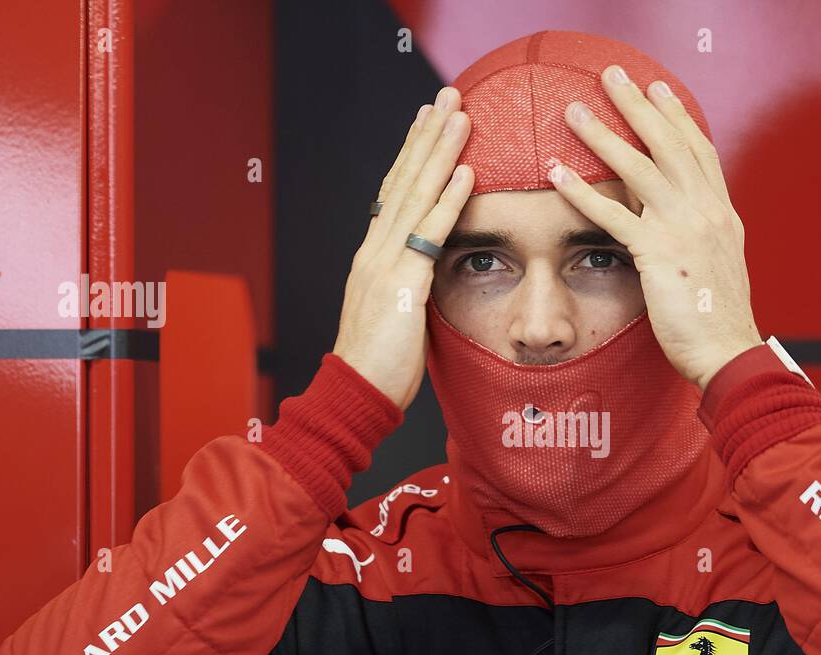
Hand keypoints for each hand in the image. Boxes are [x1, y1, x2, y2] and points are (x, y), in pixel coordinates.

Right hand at [333, 87, 473, 410]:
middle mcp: (375, 250)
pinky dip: (449, 201)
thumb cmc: (379, 364)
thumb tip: (427, 271)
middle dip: (427, 135)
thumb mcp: (396, 314)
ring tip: (461, 115)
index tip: (428, 119)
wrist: (355, 394)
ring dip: (441, 152)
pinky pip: (429, 235)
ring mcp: (385, 264)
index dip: (412, 153)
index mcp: (372, 255)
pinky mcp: (402, 285)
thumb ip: (409, 284)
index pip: (394, 192)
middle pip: (404, 180)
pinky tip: (465, 172)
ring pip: (416, 196)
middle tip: (447, 95)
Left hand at [548, 65, 761, 391]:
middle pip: (668, 144)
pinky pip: (613, 214)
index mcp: (722, 215)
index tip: (658, 90)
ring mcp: (684, 229)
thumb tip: (684, 228)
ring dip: (602, 135)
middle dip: (638, 106)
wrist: (728, 353)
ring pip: (638, 168)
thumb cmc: (719, 322)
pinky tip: (556, 174)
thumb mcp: (719, 268)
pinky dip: (581, 191)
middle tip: (612, 76)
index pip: (699, 152)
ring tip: (573, 112)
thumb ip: (703, 239)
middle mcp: (707, 212)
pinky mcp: (658, 253)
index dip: (677, 118)